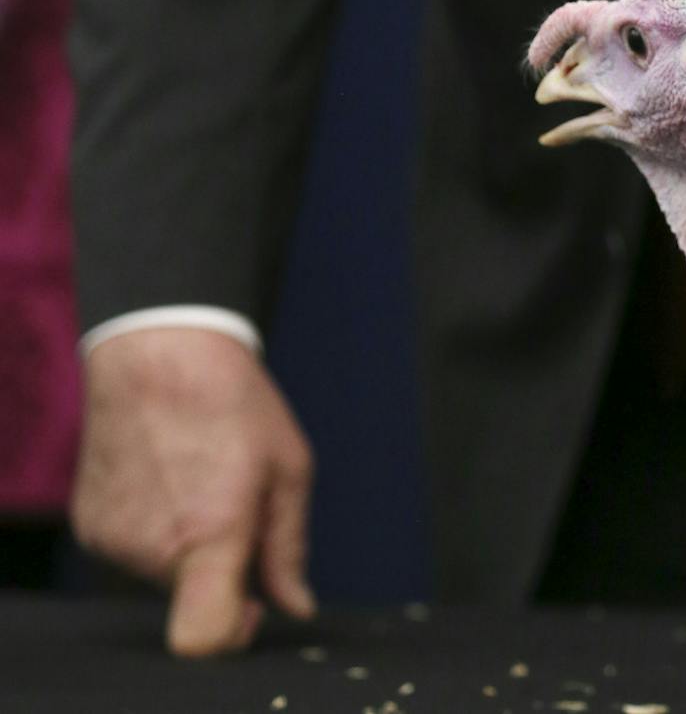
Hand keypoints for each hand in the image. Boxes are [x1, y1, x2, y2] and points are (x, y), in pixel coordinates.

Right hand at [72, 326, 315, 657]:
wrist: (157, 349)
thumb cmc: (232, 400)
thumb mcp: (288, 465)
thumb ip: (288, 545)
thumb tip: (296, 604)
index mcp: (212, 533)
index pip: (204, 636)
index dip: (232, 635)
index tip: (250, 605)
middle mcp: (155, 548)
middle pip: (193, 596)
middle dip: (220, 562)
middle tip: (232, 495)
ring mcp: (115, 541)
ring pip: (163, 573)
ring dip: (186, 542)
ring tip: (196, 473)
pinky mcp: (90, 526)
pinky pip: (131, 550)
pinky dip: (152, 527)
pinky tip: (165, 474)